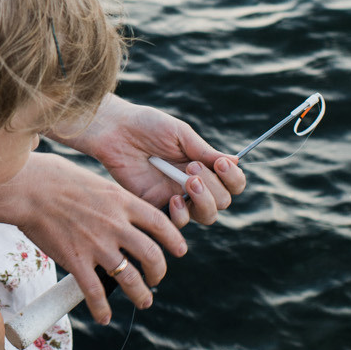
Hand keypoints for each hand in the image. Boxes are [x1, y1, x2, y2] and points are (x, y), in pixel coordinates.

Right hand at [0, 152, 183, 325]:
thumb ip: (113, 199)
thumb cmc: (54, 178)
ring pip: (131, 279)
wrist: (27, 188)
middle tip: (156, 279)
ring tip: (144, 301)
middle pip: (152, 256)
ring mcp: (97, 245)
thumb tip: (119, 210)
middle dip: (159, 273)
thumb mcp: (96, 181)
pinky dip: (102, 308)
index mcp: (123, 202)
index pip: (162, 224)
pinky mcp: (76, 261)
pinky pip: (95, 292)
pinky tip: (104, 317)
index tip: (180, 251)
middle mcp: (116, 225)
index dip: (175, 241)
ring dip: (142, 295)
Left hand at [56, 95, 246, 227]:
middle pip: (222, 202)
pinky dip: (182, 214)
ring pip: (206, 216)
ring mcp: (177, 197)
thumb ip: (205, 151)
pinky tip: (174, 198)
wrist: (115, 131)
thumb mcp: (180, 135)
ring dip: (204, 201)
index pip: (232, 183)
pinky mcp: (157, 207)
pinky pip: (179, 223)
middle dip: (214, 187)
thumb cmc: (147, 126)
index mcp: (203, 165)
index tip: (222, 165)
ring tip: (189, 181)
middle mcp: (194, 184)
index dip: (233, 179)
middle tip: (192, 168)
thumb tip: (236, 161)